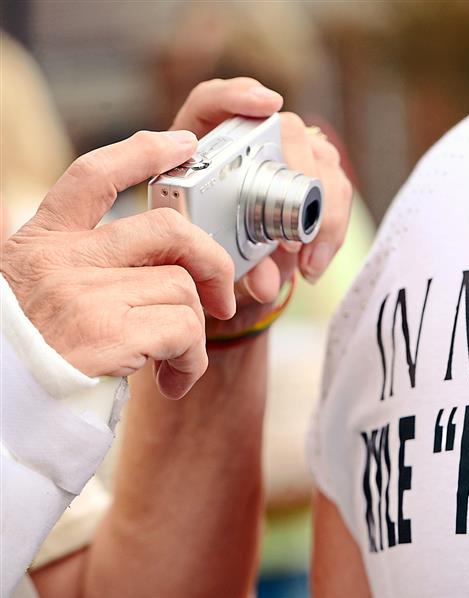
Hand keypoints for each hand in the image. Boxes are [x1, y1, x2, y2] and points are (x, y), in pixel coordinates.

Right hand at [1, 131, 235, 398]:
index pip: (92, 176)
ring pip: (183, 289)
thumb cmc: (36, 359)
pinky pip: (185, 332)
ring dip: (194, 333)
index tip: (182, 143)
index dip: (141, 153)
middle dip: (211, 261)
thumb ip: (86, 265)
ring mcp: (82, 295)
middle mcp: (59, 261)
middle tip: (221, 299)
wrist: (6, 415)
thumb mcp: (42, 295)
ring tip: (175, 361)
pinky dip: (192, 361)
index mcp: (41, 243)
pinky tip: (172, 381)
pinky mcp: (106, 334)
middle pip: (167, 229)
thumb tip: (165, 261)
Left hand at [170, 79, 353, 337]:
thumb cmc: (205, 249)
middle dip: (303, 176)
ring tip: (309, 260)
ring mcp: (287, 153)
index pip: (212, 102)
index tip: (268, 104)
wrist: (223, 262)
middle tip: (297, 233)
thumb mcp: (212, 259)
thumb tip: (266, 284)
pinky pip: (337, 186)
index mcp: (200, 148)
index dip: (239, 96)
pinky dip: (333, 226)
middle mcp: (248, 140)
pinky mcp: (314, 173)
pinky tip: (317, 258)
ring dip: (326, 211)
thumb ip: (237, 269)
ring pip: (323, 158)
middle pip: (289, 130)